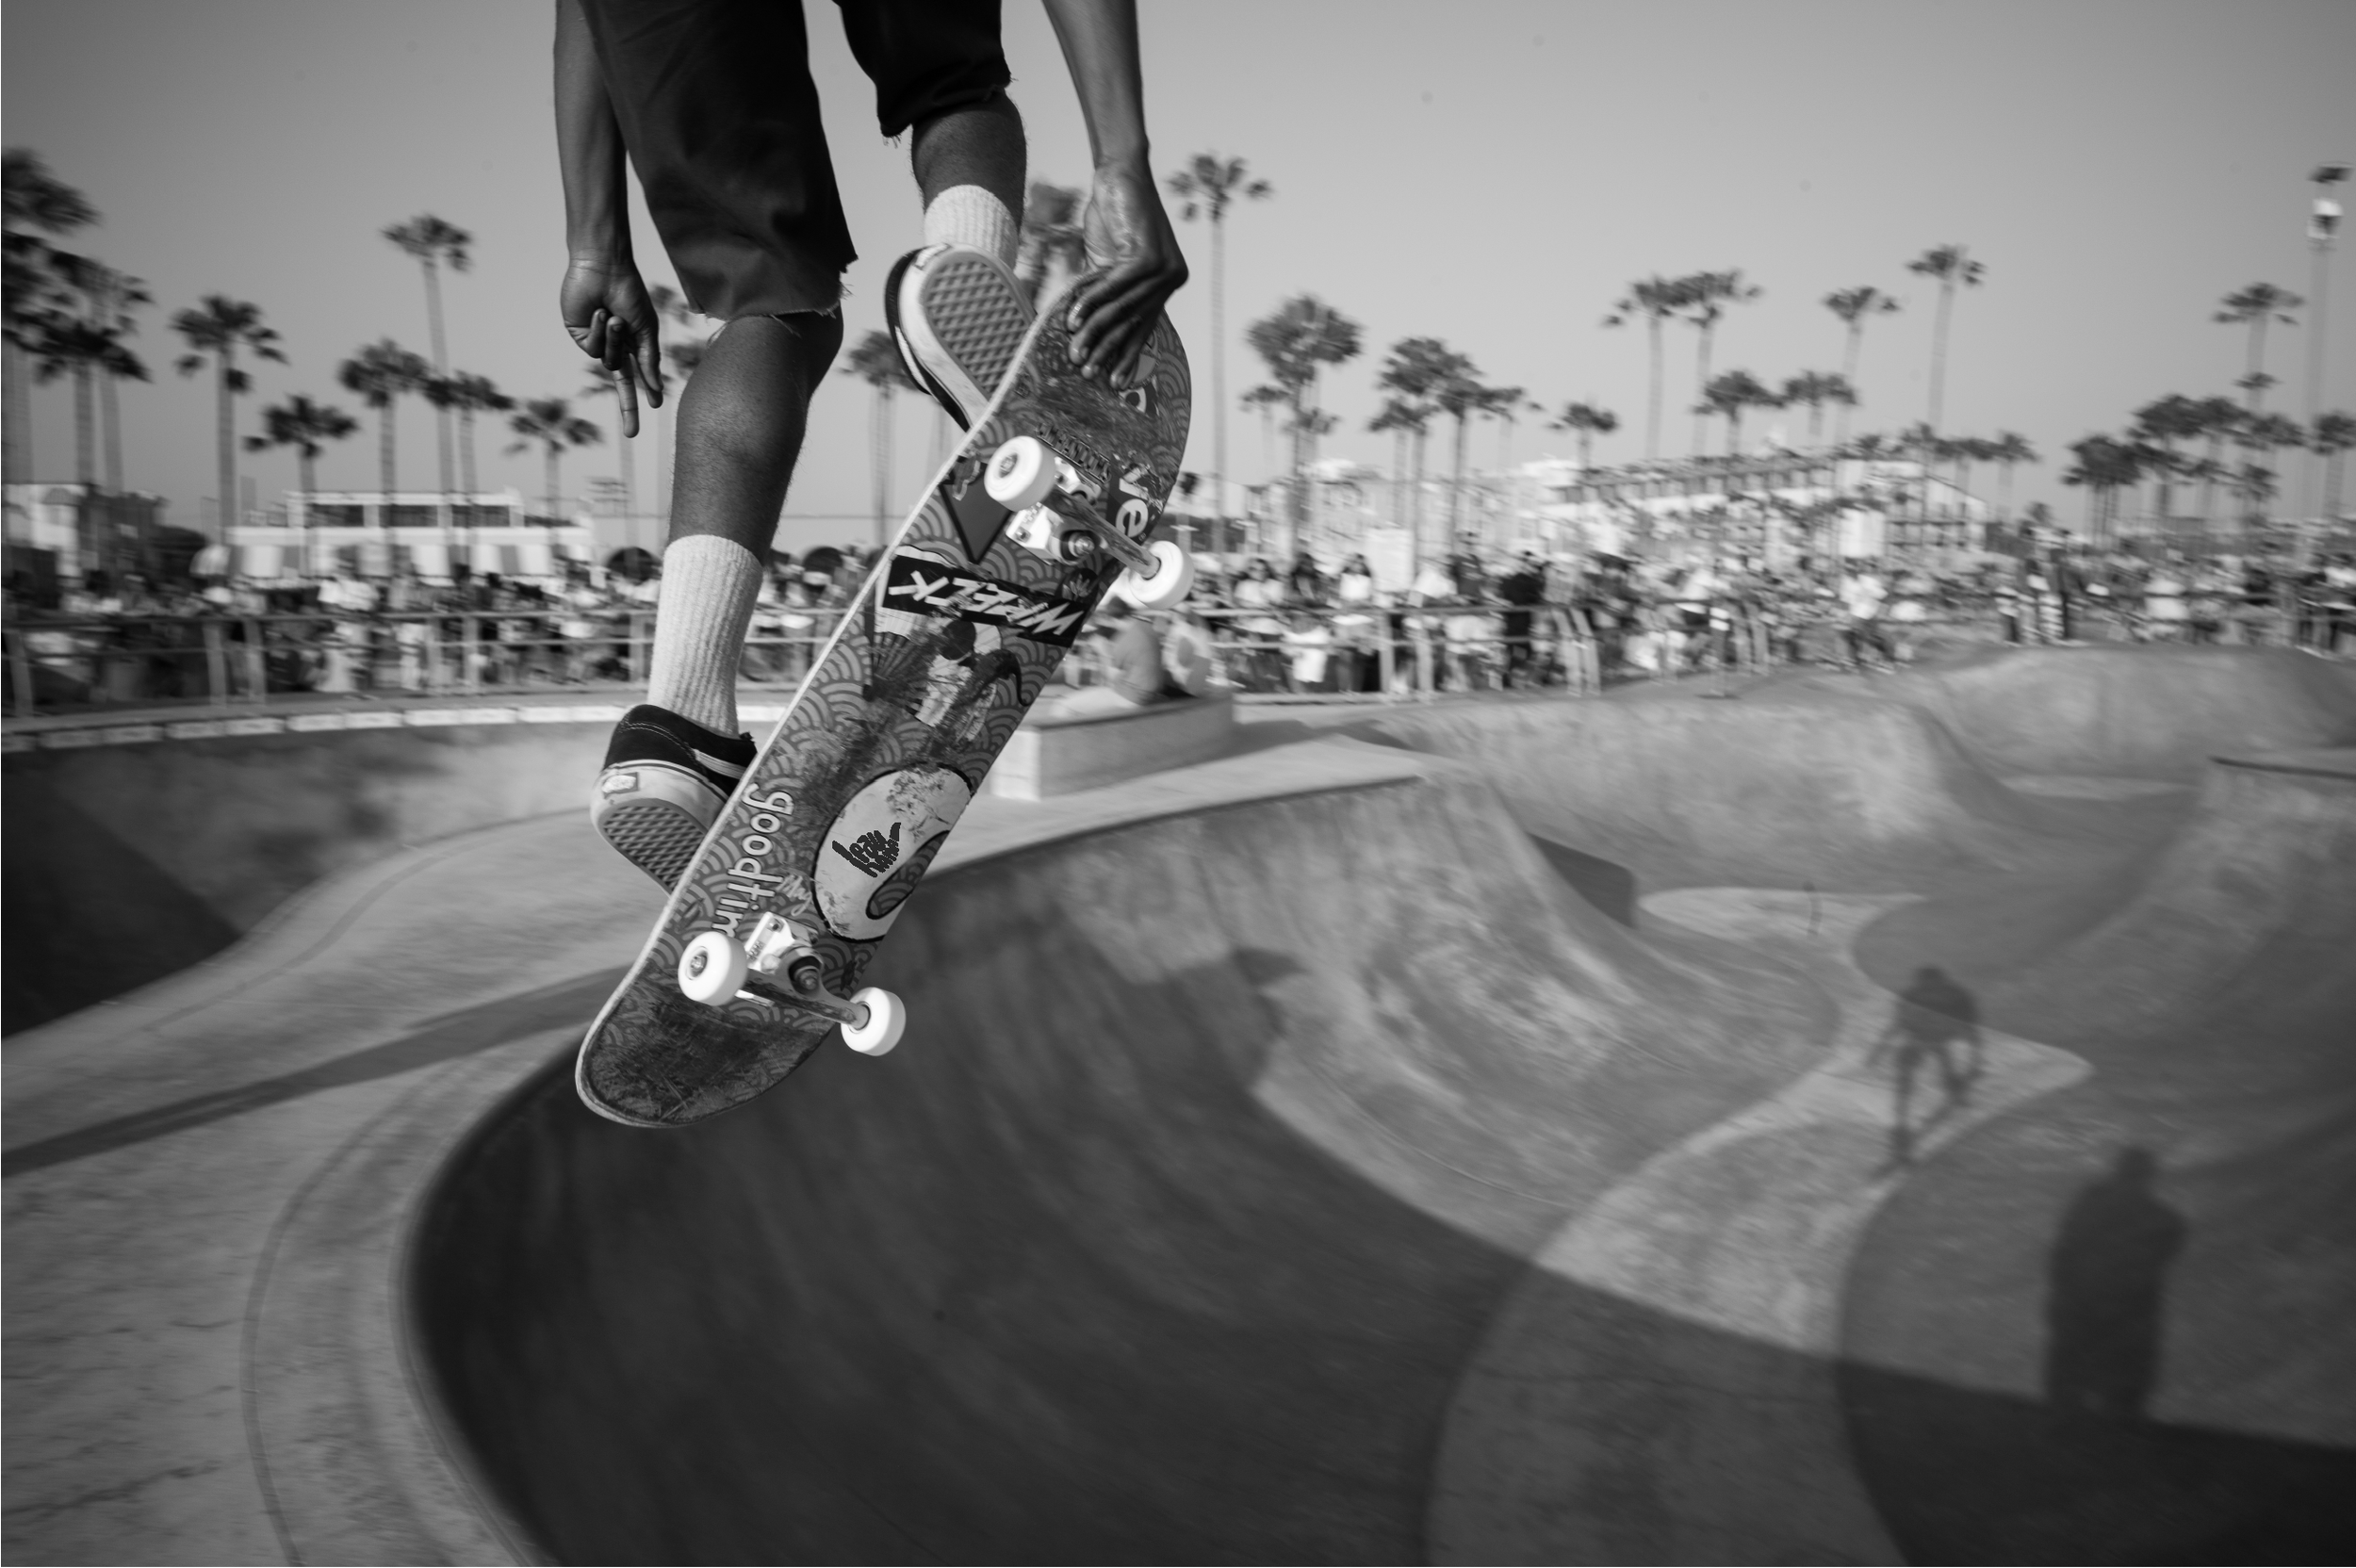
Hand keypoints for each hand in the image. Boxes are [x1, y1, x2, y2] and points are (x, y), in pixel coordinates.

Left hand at [560, 256, 662, 436]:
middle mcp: (614, 346)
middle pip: (622, 384)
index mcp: (633, 343)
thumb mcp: (646, 328)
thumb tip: (656, 388)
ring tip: (613, 316)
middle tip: (632, 435)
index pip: (639, 376)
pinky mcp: (579, 335)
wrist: (603, 267)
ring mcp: (596, 342)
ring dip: (614, 340)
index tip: (652, 414)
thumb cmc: (628, 292)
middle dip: (628, 409)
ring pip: (608, 362)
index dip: (644, 396)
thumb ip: (650, 358)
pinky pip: (592, 349)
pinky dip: (598, 332)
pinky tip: (598, 313)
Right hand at [1065, 157, 1186, 389]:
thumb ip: (1103, 292)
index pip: (1146, 327)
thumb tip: (1081, 329)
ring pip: (1122, 309)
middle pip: (1133, 323)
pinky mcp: (1148, 256)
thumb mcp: (1107, 263)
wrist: (1119, 175)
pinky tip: (1072, 320)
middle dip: (1108, 351)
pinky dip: (1090, 303)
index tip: (1115, 382)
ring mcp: (1164, 268)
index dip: (1129, 354)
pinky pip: (1114, 288)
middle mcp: (1172, 279)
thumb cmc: (1112, 217)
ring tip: (1074, 353)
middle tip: (1088, 374)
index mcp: (1167, 284)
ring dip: (1094, 333)